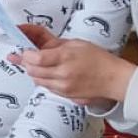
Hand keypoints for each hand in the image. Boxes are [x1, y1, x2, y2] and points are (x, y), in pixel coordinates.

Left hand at [14, 24, 132, 106]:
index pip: (36, 58)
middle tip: (27, 56)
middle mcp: (63, 75)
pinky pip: (46, 87)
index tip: (24, 50)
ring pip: (37, 80)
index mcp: (66, 57)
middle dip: (27, 63)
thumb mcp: (76, 44)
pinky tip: (50, 73)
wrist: (113, 79)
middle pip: (32, 71)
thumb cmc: (98, 59)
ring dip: (34, 72)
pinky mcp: (65, 96)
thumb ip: (53, 44)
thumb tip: (35, 41)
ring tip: (40, 64)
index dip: (26, 54)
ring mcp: (63, 87)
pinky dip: (44, 80)